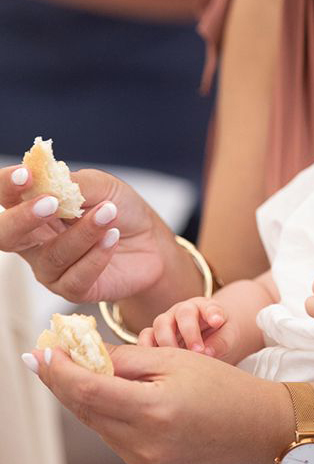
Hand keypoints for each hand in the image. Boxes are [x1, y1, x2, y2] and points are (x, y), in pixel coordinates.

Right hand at [0, 162, 167, 303]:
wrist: (150, 241)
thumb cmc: (119, 209)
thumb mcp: (102, 186)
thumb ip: (74, 184)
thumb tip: (49, 182)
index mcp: (34, 208)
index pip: (7, 197)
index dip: (7, 186)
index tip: (25, 174)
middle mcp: (34, 240)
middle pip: (7, 236)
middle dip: (23, 218)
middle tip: (52, 203)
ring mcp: (50, 268)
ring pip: (53, 255)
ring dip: (83, 232)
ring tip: (109, 213)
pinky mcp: (72, 289)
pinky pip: (76, 277)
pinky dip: (97, 255)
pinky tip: (112, 238)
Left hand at [30, 343, 283, 463]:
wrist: (259, 430)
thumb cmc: (224, 387)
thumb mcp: (176, 360)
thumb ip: (128, 359)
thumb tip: (89, 355)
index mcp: (153, 411)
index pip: (88, 391)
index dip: (60, 371)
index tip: (42, 351)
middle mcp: (144, 446)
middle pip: (87, 411)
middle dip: (64, 382)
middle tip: (48, 357)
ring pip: (100, 426)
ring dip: (85, 399)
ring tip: (76, 371)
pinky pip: (118, 440)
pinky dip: (108, 416)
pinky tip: (109, 396)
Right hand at [138, 297, 231, 357]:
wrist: (210, 341)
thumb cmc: (222, 337)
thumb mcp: (229, 338)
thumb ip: (221, 342)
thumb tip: (207, 352)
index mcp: (205, 306)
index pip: (208, 306)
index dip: (211, 312)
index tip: (218, 321)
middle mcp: (184, 311)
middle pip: (182, 313)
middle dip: (189, 332)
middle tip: (198, 351)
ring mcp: (168, 321)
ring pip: (161, 324)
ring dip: (168, 342)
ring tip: (177, 361)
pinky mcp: (155, 335)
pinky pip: (145, 337)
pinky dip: (146, 349)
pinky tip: (154, 364)